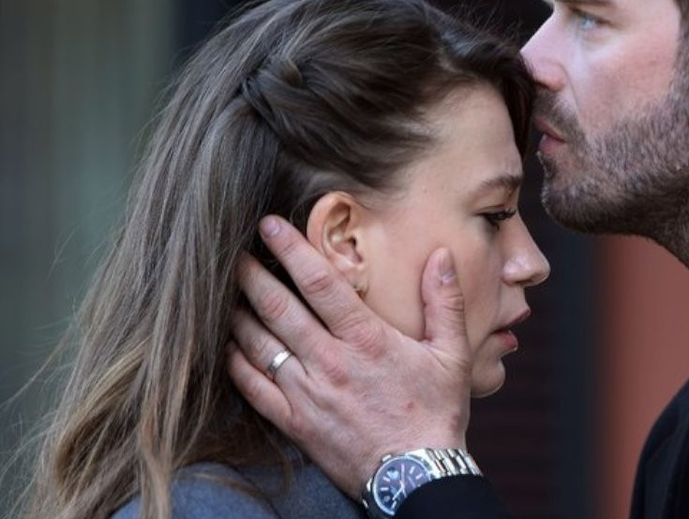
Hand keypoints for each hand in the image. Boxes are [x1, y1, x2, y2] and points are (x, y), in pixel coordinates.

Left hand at [227, 215, 471, 494]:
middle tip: (232, 251)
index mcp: (366, 340)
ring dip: (238, 314)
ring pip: (260, 345)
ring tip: (223, 292)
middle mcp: (330, 362)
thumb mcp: (452, 354)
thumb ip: (444, 302)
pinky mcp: (296, 423)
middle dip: (252, 275)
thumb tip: (442, 255)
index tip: (269, 226)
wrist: (417, 475)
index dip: (291, 250)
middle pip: (279, 309)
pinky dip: (235, 364)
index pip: (320, 284)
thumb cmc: (437, 413)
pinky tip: (226, 346)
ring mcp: (308, 394)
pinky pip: (254, 389)